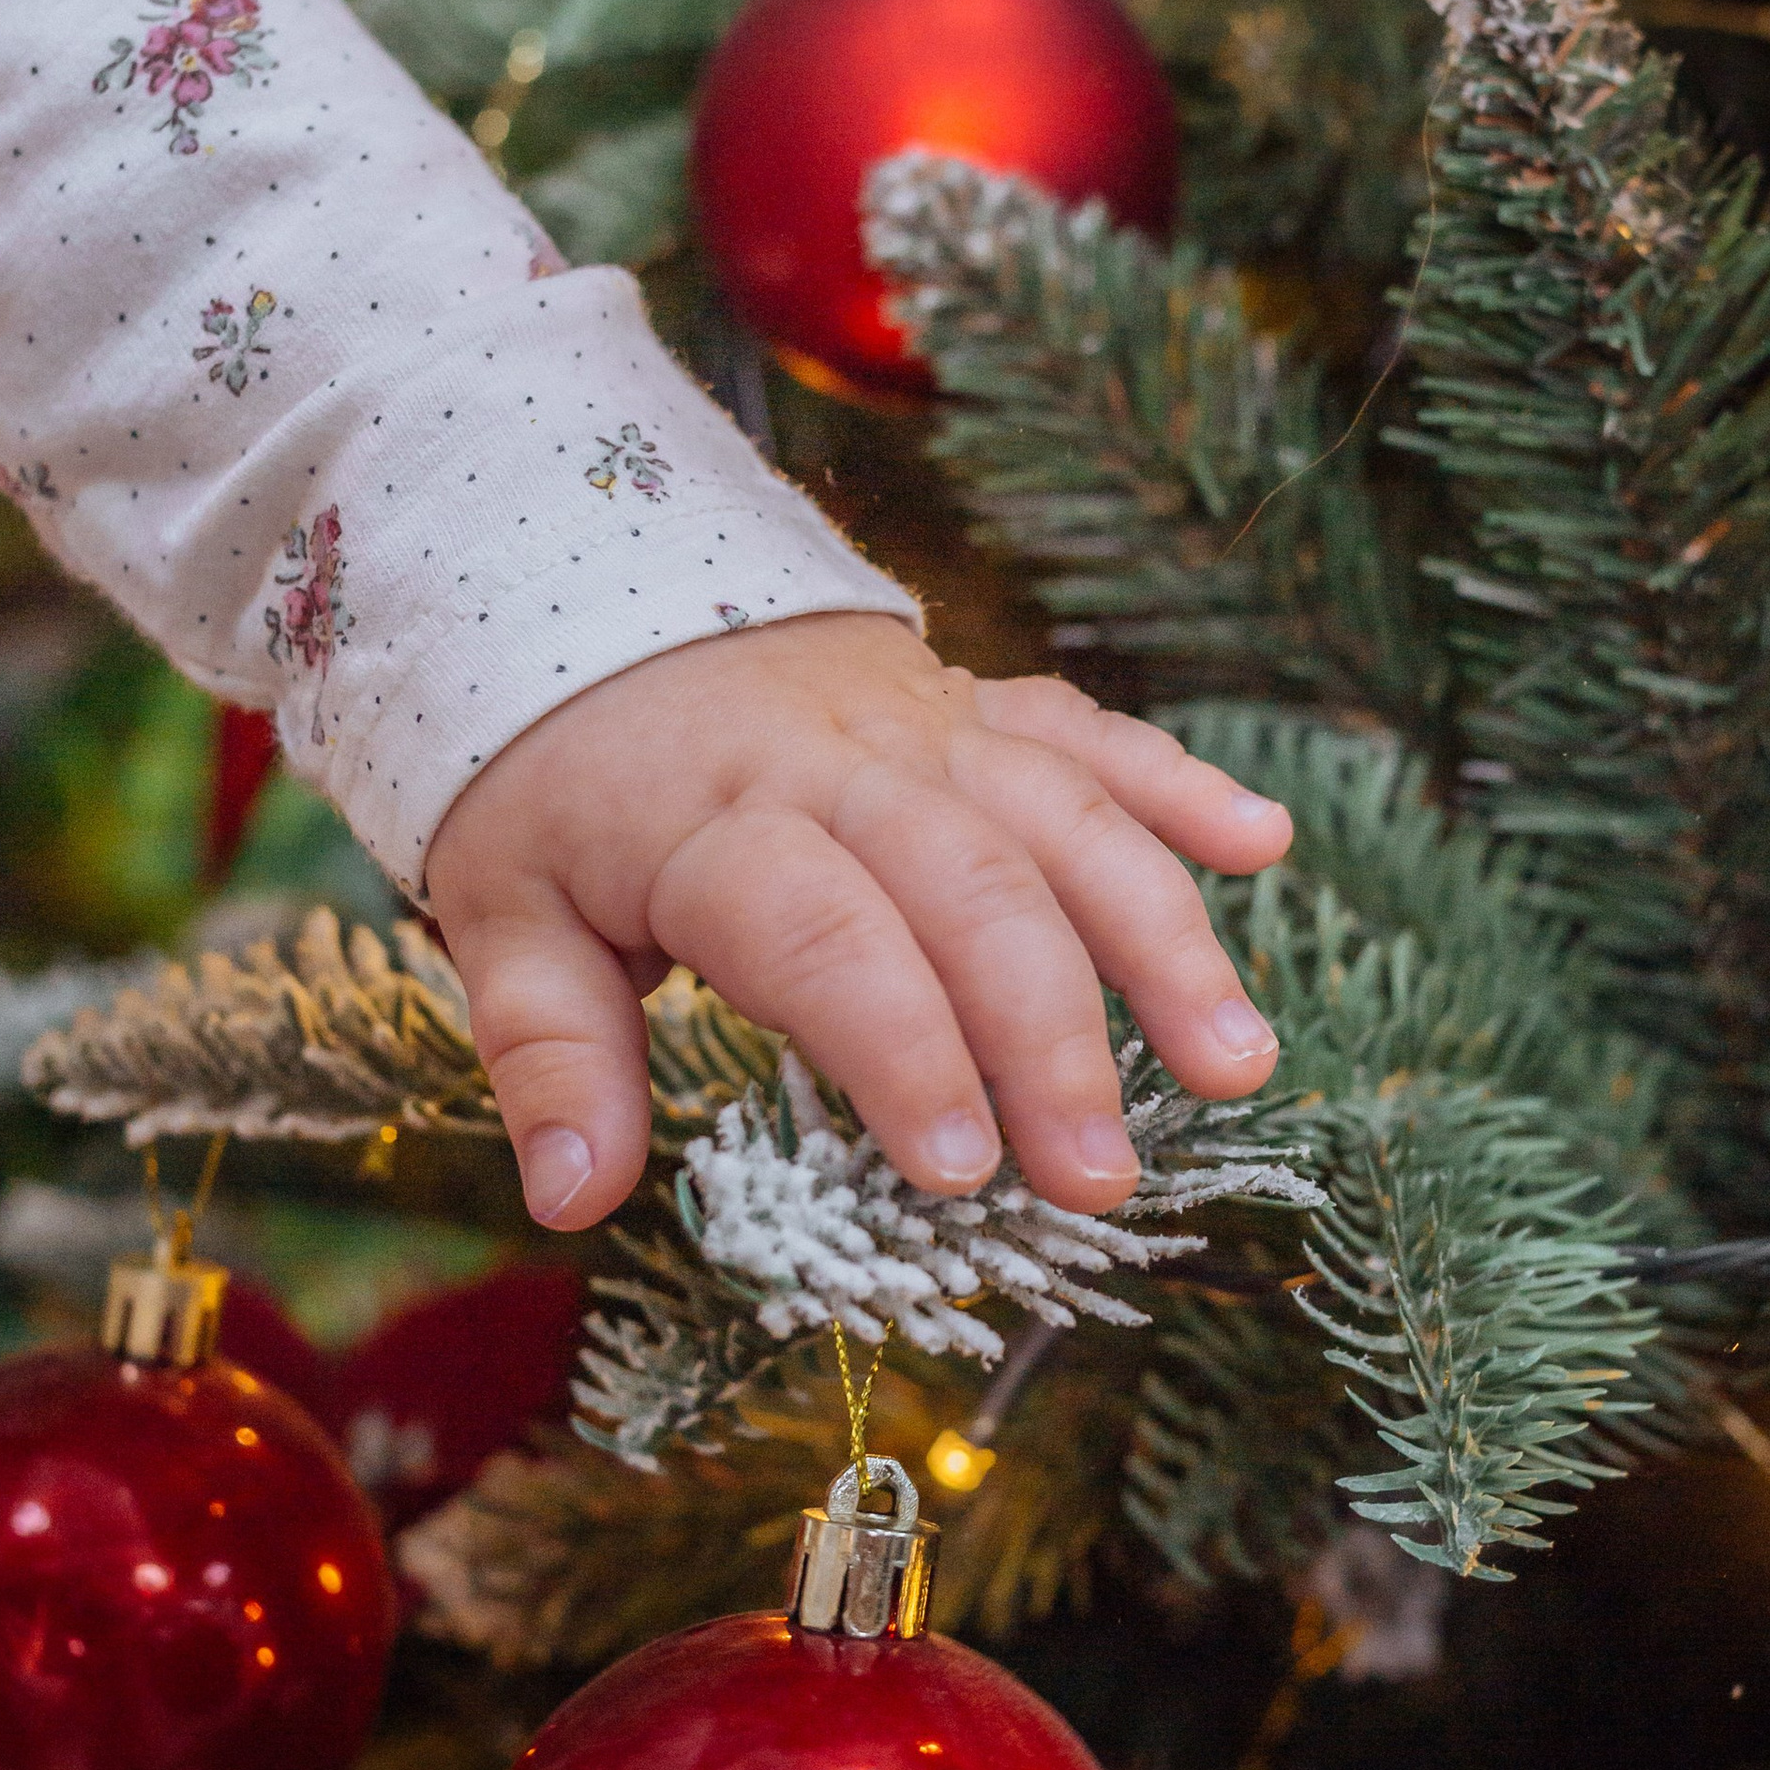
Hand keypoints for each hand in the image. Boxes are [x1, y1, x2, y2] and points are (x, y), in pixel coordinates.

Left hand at [424, 612, 1292, 1227]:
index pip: (825, 940)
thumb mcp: (504, 908)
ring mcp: (928, 725)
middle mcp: (844, 767)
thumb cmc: (552, 778)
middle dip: (1051, 1039)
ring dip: (1161, 939)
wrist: (587, 574)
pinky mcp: (977, 701)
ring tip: (1237, 1061)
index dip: (902, 1051)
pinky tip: (1264, 845)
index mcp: (717, 824)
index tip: (959, 1172)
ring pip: (1066, 821)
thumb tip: (575, 1194)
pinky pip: (1092, 733)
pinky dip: (1179, 784)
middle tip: (1102, 1177)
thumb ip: (551, 1052)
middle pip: (973, 894)